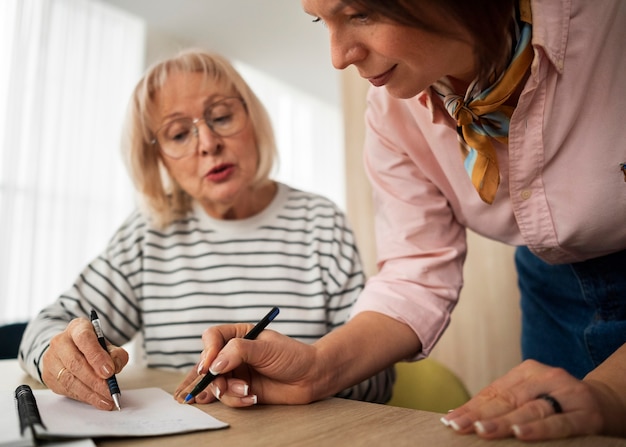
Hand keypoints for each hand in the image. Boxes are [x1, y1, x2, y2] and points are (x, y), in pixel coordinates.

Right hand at [42, 317, 128, 409]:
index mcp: (77, 328)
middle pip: (76, 362)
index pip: (85, 339)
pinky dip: (82, 396)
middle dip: (95, 380)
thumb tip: (114, 367)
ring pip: (69, 379)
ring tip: (105, 400)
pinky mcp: (48, 375)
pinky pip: (65, 389)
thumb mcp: (108, 346)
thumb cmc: (92, 347)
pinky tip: (94, 400)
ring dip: (89, 393)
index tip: (109, 372)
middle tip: (110, 391)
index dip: (97, 356)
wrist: (70, 350)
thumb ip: (116, 354)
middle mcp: (60, 341)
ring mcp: (51, 358)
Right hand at [174, 323, 318, 406]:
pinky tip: (251, 398)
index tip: (210, 365)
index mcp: (238, 335)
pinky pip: (226, 397)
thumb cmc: (292, 356)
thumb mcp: (265, 348)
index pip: (212, 337)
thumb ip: (238, 352)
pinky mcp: (240, 390)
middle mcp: (233, 353)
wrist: (310, 377)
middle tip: (217, 387)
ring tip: (246, 390)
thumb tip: (214, 365)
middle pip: (207, 363)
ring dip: (226, 390)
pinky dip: (235, 400)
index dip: (208, 351)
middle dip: (211, 377)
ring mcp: (236, 372)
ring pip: (214, 383)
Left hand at [441, 359, 604, 440]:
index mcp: (528, 371)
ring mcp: (567, 394)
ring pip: (530, 409)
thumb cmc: (560, 404)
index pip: (494, 391)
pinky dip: (539, 428)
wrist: (609, 403)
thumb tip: (460, 415)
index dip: (471, 406)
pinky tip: (520, 434)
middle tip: (457, 426)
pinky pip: (560, 423)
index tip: (449, 419)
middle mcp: (546, 378)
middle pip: (507, 399)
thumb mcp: (532, 397)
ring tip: (480, 429)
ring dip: (504, 422)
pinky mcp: (586, 415)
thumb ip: (503, 404)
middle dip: (479, 414)